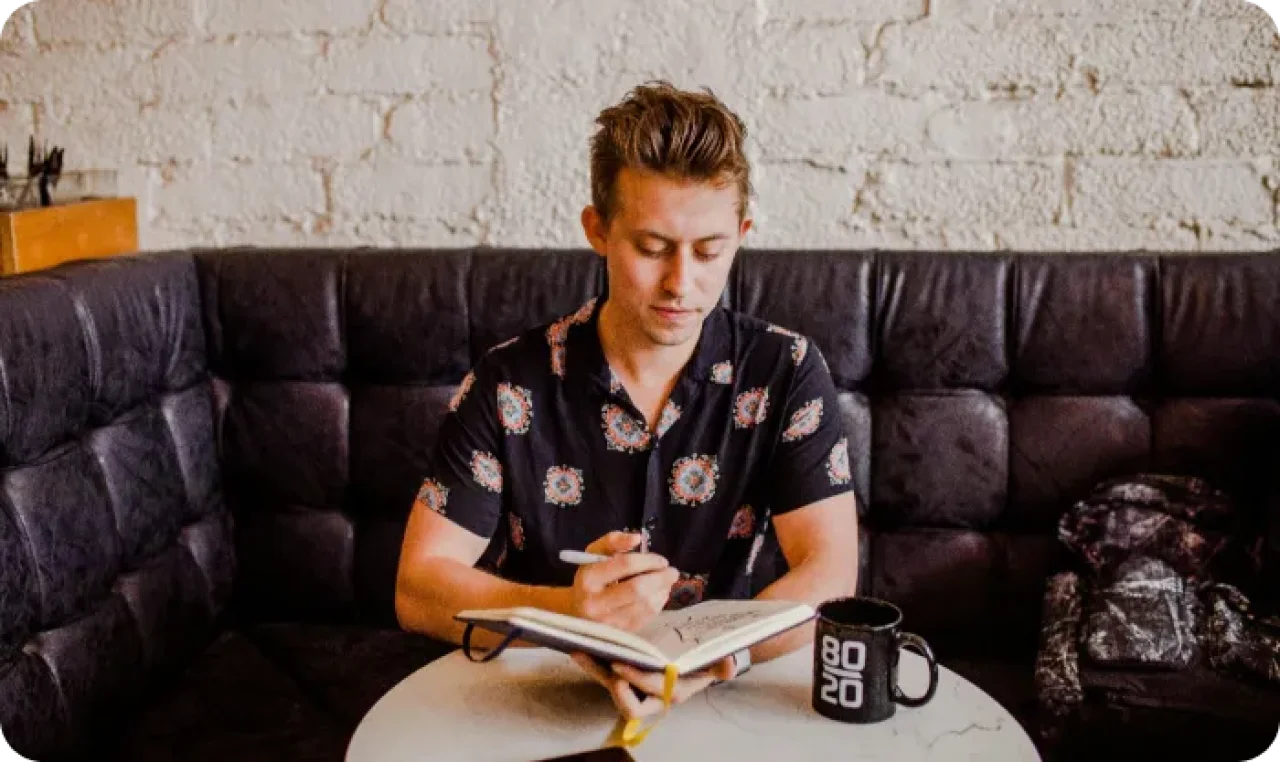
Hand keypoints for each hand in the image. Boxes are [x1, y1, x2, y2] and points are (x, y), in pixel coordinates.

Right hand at [568, 531, 678, 632]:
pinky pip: (647, 617)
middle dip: (661, 578)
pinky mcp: (619, 633)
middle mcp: (595, 603)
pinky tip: (659, 595)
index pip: (624, 564)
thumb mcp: (594, 554)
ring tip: (666, 582)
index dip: (648, 560)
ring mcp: (607, 622)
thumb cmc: (590, 579)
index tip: (661, 560)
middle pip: (638, 589)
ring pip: (645, 605)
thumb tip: (637, 538)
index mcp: (588, 579)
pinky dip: (658, 604)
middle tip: (672, 572)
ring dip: (662, 591)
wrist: (577, 611)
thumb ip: (614, 541)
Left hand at [571, 653, 736, 719]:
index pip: (652, 691)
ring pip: (610, 684)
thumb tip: (729, 664)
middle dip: (612, 683)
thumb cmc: (702, 664)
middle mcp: (651, 696)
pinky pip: (604, 672)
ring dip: (594, 669)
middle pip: (627, 700)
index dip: (636, 680)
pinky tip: (579, 646)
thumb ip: (721, 665)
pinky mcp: (622, 678)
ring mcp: (634, 688)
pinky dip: (592, 661)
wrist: (692, 665)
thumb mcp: (714, 664)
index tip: (622, 666)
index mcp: (672, 693)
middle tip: (603, 661)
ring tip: (580, 650)